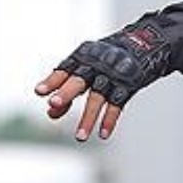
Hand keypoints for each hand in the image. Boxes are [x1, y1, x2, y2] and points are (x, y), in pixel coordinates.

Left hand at [34, 23, 172, 141]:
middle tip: (54, 103)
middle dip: (66, 92)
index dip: (52, 80)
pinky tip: (103, 134)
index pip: (64, 69)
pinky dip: (110, 120)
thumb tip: (51, 112)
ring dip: (88, 118)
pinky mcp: (127, 86)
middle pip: (79, 80)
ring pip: (98, 98)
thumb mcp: (85, 67)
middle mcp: (96, 65)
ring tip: (80, 137)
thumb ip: (66, 89)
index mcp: (83, 57)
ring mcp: (112, 76)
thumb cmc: (105, 59)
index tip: (39, 91)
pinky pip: (117, 105)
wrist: (144, 44)